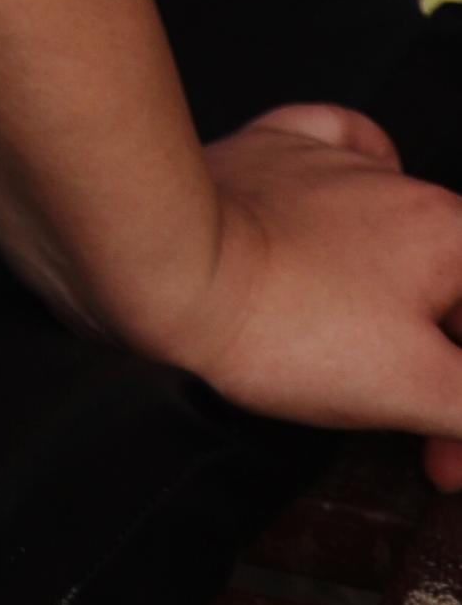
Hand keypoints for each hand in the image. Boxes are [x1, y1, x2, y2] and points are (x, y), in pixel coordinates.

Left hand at [154, 105, 461, 486]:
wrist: (171, 267)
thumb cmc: (284, 323)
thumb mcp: (417, 387)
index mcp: (451, 235)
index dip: (461, 412)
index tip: (441, 455)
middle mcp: (401, 185)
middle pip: (446, 288)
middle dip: (436, 367)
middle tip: (413, 438)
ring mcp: (330, 161)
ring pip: (397, 225)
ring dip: (399, 294)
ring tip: (359, 347)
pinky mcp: (270, 152)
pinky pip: (330, 149)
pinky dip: (350, 175)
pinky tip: (350, 201)